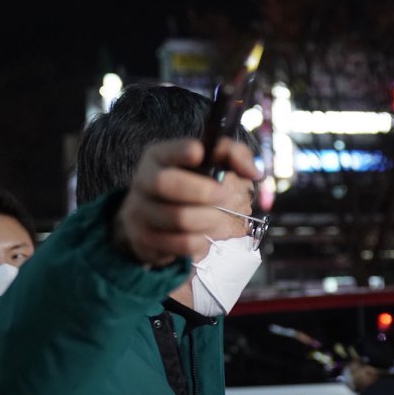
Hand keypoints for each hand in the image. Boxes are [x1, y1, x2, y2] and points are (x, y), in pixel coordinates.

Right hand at [115, 138, 258, 266]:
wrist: (155, 223)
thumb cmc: (189, 188)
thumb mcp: (210, 165)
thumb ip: (233, 156)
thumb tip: (252, 170)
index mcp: (158, 157)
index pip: (165, 150)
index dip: (181, 151)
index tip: (200, 153)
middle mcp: (143, 181)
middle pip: (164, 183)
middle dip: (201, 190)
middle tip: (224, 195)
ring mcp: (141, 212)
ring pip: (178, 217)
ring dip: (208, 220)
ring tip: (219, 219)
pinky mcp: (146, 240)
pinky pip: (181, 244)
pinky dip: (201, 242)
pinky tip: (205, 237)